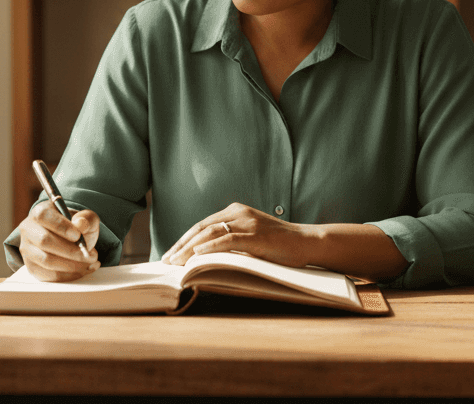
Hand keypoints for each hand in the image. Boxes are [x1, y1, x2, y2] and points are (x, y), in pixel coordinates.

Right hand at [18, 202, 99, 281]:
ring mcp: (28, 250)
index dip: (60, 226)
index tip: (78, 236)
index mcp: (40, 212)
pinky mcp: (32, 267)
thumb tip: (80, 224)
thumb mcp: (85, 218)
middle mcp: (29, 230)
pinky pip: (49, 275)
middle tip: (90, 254)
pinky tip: (84, 269)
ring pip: (46, 261)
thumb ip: (86, 218)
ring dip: (72, 265)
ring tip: (89, 262)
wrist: (69, 241)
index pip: (43, 216)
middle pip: (44, 241)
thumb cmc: (76, 227)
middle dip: (70, 250)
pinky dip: (70, 275)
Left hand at [161, 202, 318, 267]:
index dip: (183, 239)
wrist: (307, 242)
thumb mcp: (250, 240)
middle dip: (181, 244)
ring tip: (176, 261)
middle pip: (201, 227)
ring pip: (211, 233)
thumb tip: (204, 258)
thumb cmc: (279, 245)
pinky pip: (228, 240)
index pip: (202, 225)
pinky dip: (210, 248)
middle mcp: (238, 213)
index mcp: (235, 212)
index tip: (169, 253)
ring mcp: (248, 222)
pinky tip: (197, 255)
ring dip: (190, 248)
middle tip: (166, 259)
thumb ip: (231, 242)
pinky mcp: (256, 235)